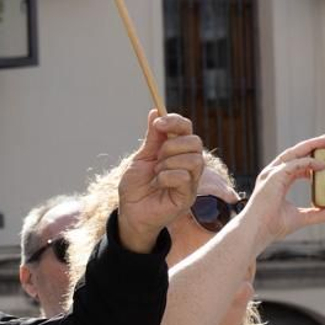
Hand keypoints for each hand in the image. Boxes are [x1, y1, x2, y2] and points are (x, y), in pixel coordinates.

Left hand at [116, 111, 206, 249]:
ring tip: (156, 173)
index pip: (187, 129)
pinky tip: (158, 184)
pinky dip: (167, 176)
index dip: (175, 122)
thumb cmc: (135, 188)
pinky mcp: (188, 196)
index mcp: (177, 152)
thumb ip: (152, 138)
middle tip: (156, 157)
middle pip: (195, 142)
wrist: (129, 213)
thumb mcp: (141, 159)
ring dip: (169, 163)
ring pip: (193, 159)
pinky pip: (185, 177)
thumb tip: (156, 111)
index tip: (159, 123)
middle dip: (171, 145)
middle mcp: (188, 164)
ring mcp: (191, 180)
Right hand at [240, 134, 324, 244]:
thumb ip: (319, 214)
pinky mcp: (274, 177)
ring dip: (310, 146)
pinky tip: (321, 165)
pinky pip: (294, 164)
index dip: (309, 160)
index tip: (324, 160)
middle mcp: (273, 175)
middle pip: (294, 154)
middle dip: (311, 146)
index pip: (294, 165)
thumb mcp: (301, 218)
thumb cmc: (271, 226)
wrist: (257, 231)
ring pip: (293, 153)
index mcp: (277, 182)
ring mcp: (272, 175)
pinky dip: (308, 162)